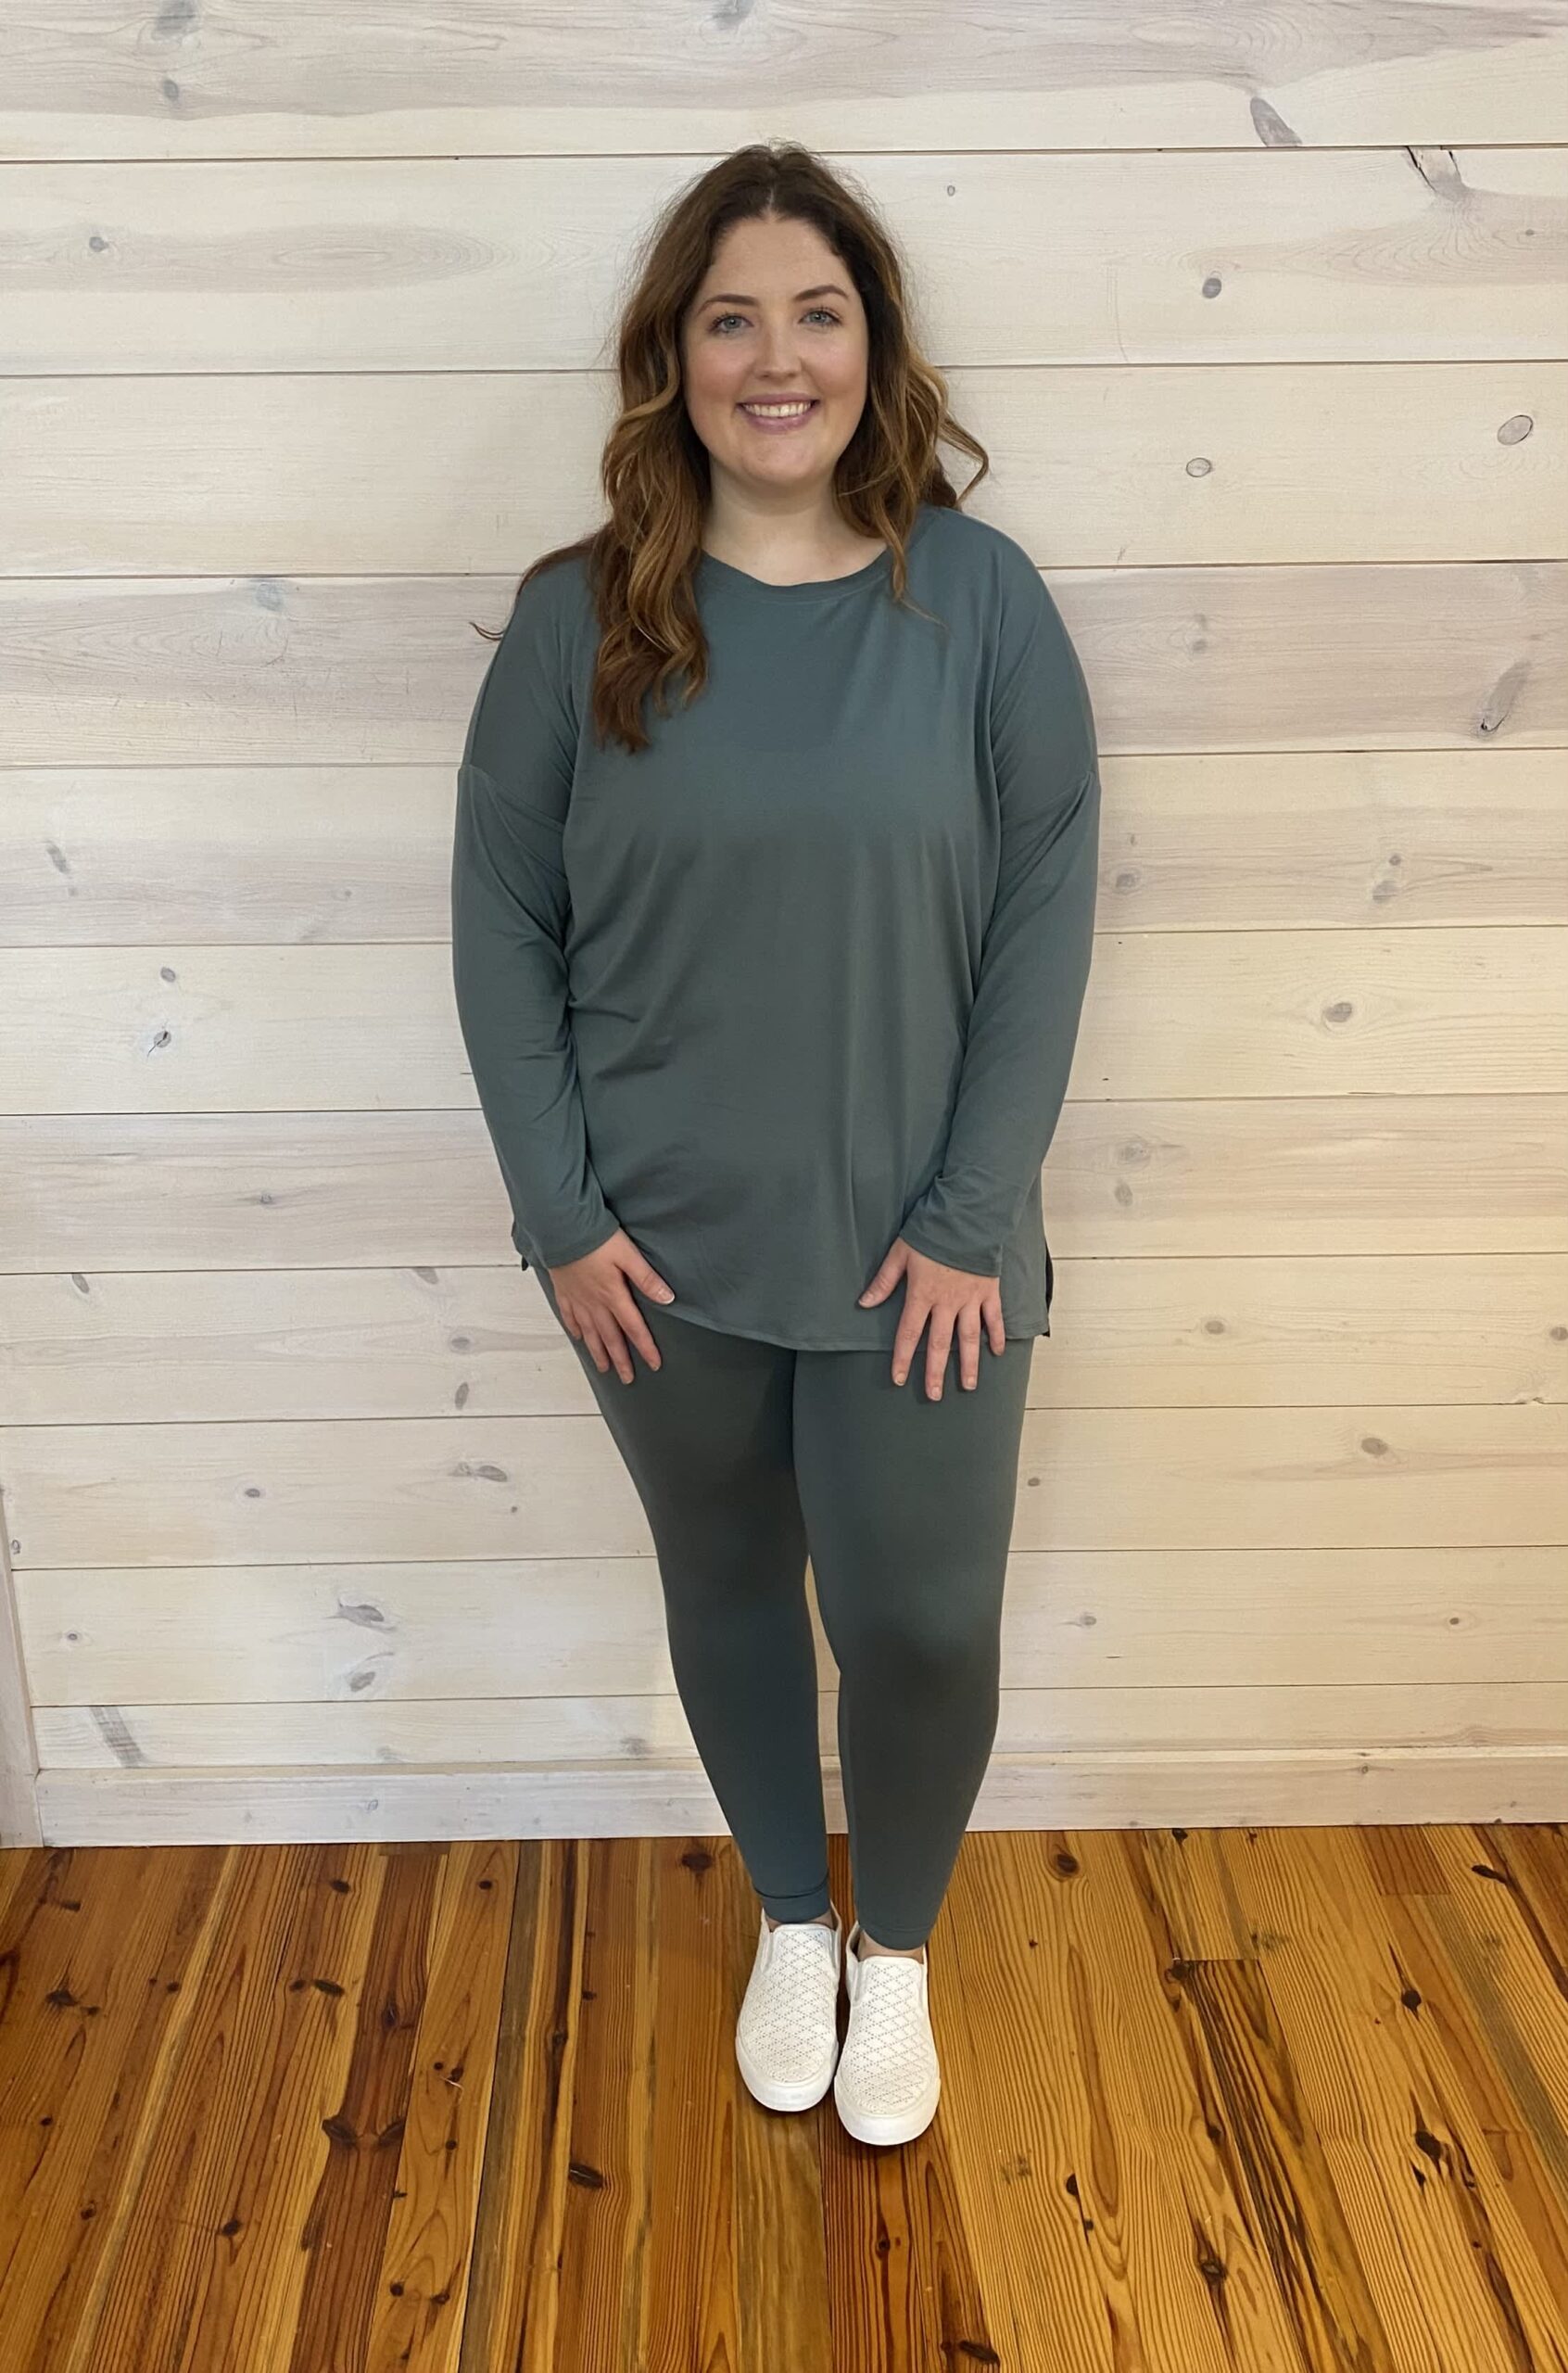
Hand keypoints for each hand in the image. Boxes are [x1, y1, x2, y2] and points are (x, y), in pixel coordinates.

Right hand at [550, 1228, 675, 1382]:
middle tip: (627, 1378)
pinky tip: (579, 1337)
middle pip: (610, 1338)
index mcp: (613, 1296)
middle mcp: (594, 1303)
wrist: (562, 1228)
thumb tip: (668, 1299)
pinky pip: (569, 1317)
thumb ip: (647, 1279)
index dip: (645, 1347)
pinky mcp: (564, 1291)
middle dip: (621, 1360)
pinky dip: (576, 1330)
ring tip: (604, 1368)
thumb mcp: (628, 1255)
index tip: (654, 1364)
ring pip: (590, 1333)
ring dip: (598, 1352)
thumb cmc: (596, 1238)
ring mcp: (577, 1299)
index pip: (634, 1328)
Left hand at [857, 1238, 1003, 1398]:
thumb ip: (883, 1281)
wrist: (967, 1218)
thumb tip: (864, 1302)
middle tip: (935, 1395)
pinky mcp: (989, 1291)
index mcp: (922, 1295)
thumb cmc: (931, 1233)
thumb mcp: (900, 1254)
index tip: (899, 1379)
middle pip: (940, 1343)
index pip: (909, 1333)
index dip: (903, 1358)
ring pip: (969, 1338)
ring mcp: (971, 1299)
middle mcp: (947, 1303)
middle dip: (936, 1372)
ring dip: (969, 1363)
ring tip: (969, 1386)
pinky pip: (994, 1318)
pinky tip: (997, 1353)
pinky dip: (998, 1335)